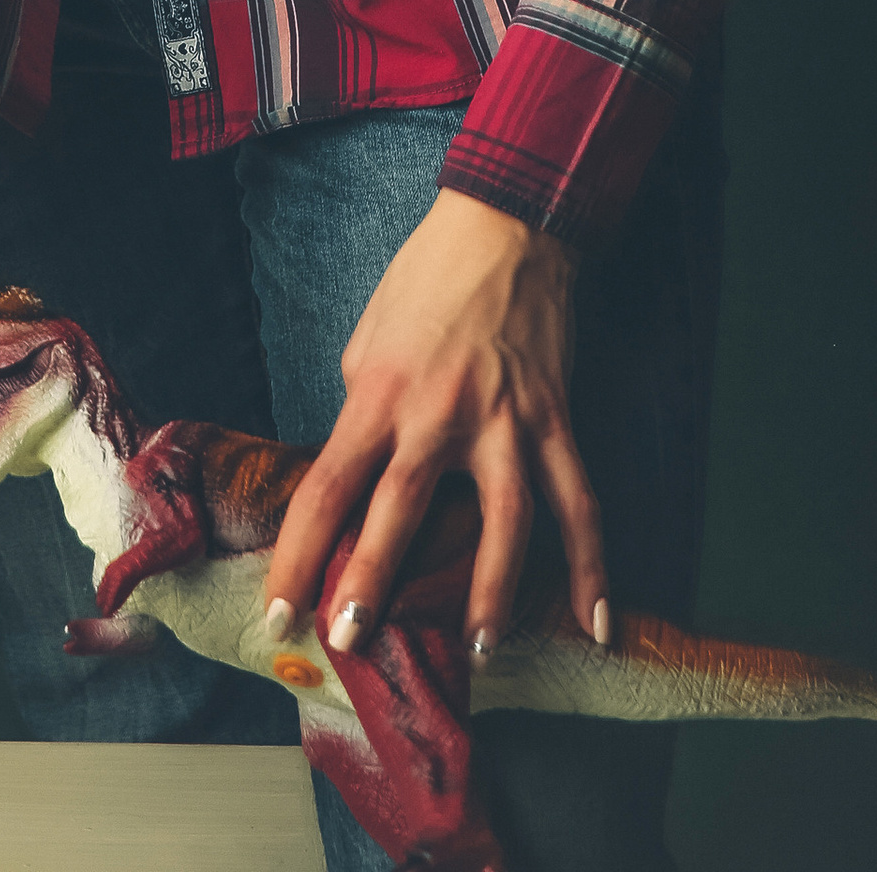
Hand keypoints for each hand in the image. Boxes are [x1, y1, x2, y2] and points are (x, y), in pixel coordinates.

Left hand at [263, 188, 607, 664]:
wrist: (503, 227)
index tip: (281, 611)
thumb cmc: (423, 283)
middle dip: (373, 579)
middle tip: (352, 640)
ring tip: (481, 650)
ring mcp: (502, 417)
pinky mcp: (552, 417)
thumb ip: (364, 413)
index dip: (299, 554)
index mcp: (378, 392)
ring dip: (492, 589)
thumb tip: (359, 476)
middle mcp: (437, 411)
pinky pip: (577, 500)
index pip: (328, 485)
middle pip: (401, 508)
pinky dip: (591, 563)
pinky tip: (596, 620)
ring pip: (503, 518)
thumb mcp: (367, 342)